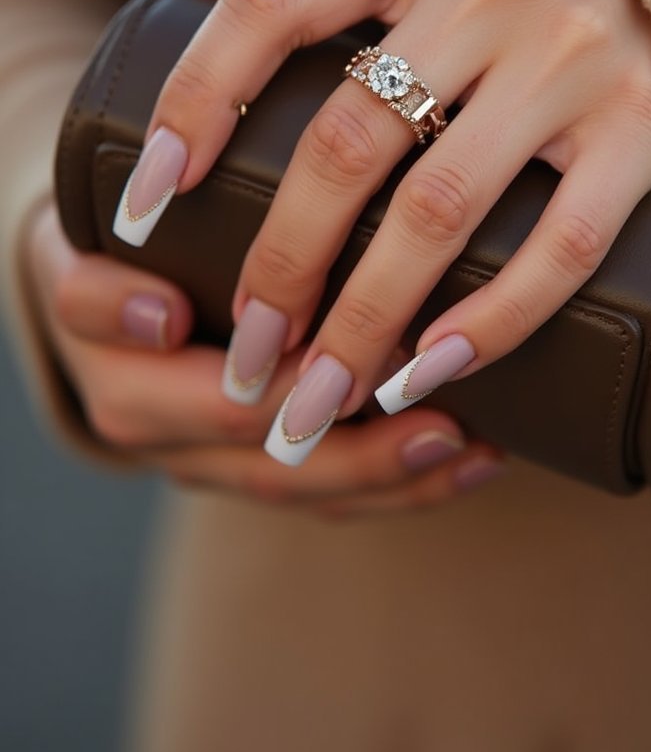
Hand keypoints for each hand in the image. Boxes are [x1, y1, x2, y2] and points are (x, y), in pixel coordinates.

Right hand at [24, 199, 501, 514]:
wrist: (96, 301)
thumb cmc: (103, 260)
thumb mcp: (75, 262)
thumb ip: (96, 289)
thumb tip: (161, 316)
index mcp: (128, 393)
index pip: (212, 408)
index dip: (286, 398)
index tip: (360, 380)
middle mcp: (177, 445)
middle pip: (276, 466)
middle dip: (366, 448)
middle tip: (443, 417)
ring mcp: (221, 462)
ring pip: (314, 491)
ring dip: (400, 474)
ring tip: (472, 448)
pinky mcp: (260, 463)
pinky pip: (334, 491)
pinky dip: (408, 481)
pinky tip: (474, 459)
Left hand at [120, 0, 650, 464]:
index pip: (273, 3)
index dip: (196, 100)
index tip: (145, 203)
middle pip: (350, 137)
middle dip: (283, 261)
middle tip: (247, 349)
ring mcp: (572, 56)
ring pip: (443, 208)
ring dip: (366, 320)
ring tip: (315, 396)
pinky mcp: (643, 126)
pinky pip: (562, 244)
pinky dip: (490, 321)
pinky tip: (427, 375)